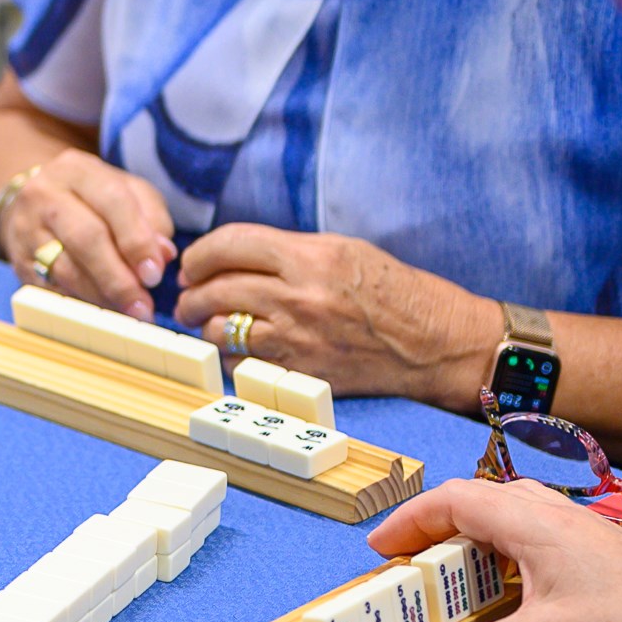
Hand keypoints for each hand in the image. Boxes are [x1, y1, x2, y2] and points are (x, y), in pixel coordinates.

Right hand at [0, 149, 179, 319]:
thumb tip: (162, 255)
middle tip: (143, 305)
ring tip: (129, 313)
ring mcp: (26, 229)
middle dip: (118, 277)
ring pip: (65, 268)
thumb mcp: (126, 191)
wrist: (33, 203)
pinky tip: (103, 311)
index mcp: (76, 170)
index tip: (155, 274)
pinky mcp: (18, 262)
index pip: (112, 201)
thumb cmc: (91, 199)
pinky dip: (81, 303)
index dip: (136, 240)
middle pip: (84, 237)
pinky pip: (51, 288)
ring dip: (102, 296)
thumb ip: (151, 218)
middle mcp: (45, 195)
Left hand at [173, 223, 487, 403]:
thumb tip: (232, 257)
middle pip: (216, 289)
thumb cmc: (393, 291)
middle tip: (186, 299)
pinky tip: (236, 351)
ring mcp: (298, 341)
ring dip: (205, 327)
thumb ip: (284, 252)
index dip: (200, 255)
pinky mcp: (302, 376)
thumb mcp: (340, 250)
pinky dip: (232, 358)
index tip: (191, 264)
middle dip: (191, 294)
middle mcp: (299, 298)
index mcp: (309, 258)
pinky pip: (244, 366)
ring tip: (205, 324)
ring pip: (220, 330)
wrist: (435, 344)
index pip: (230, 245)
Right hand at [368, 479, 621, 621]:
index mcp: (535, 522)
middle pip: (481, 501)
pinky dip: (508, 552)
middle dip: (438, 530)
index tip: (382, 551)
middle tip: (414, 569)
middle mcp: (557, 515)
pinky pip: (539, 534)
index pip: (454, 499)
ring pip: (513, 514)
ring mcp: (583, 531)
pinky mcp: (601, 554)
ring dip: (475, 539)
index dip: (410, 521)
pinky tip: (514, 592)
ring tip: (458, 580)